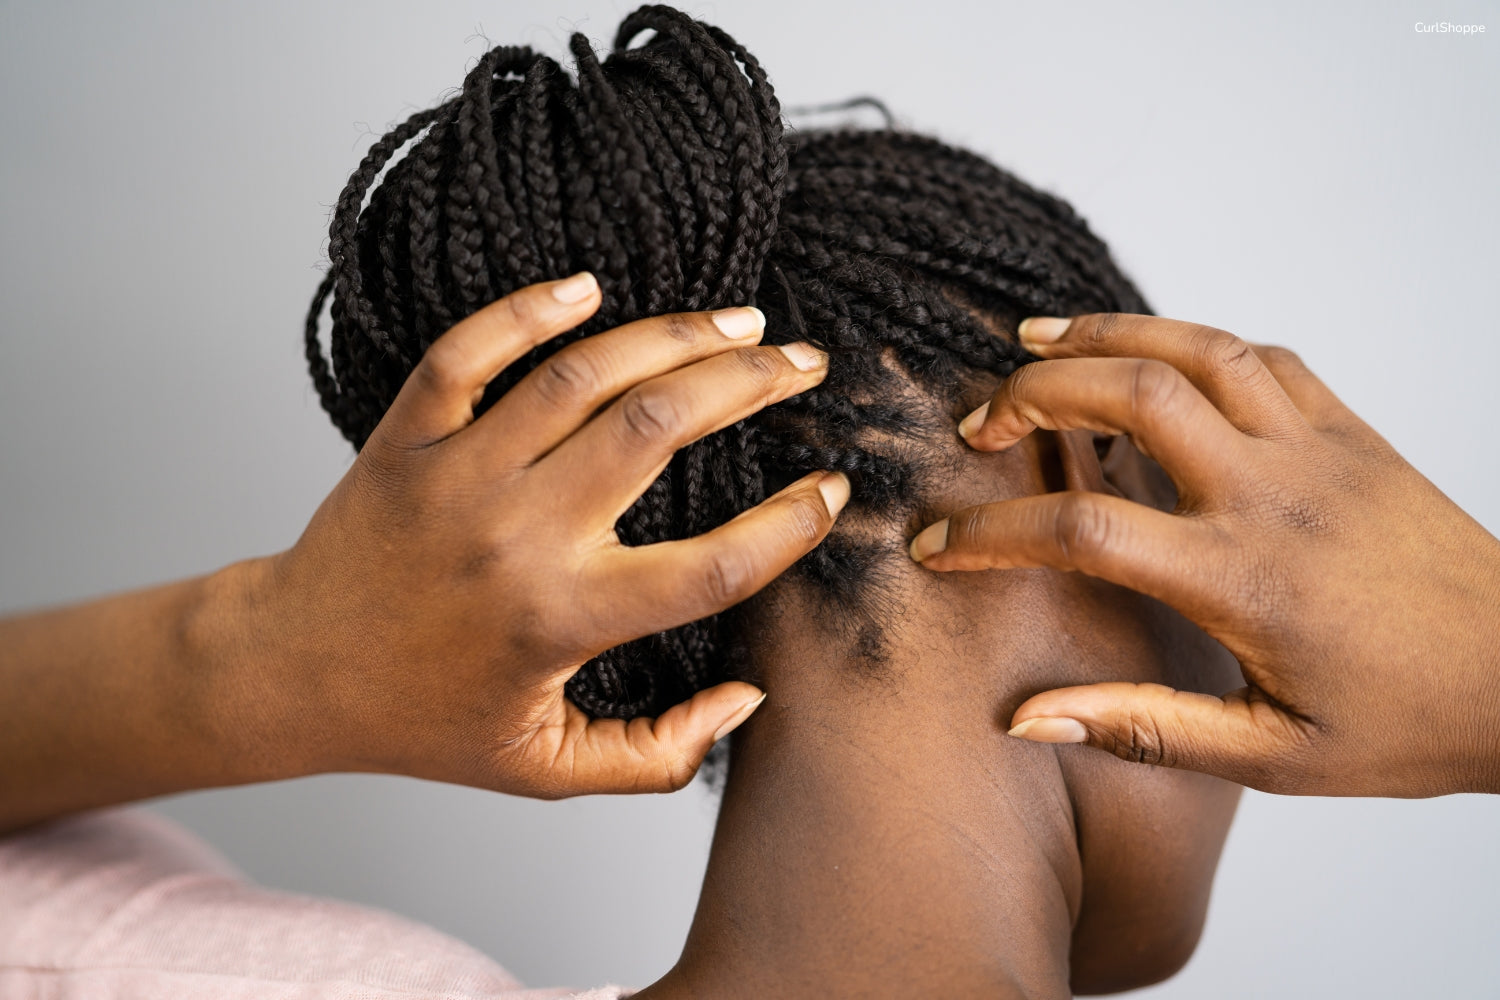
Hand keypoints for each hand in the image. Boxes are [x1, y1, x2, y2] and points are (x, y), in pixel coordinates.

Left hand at [243, 273, 846, 796]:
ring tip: (737, 321)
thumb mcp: (547, 768)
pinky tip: (590, 286)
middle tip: (802, 362)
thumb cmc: (424, 722)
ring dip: (673, 337)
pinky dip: (527, 308)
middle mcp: (518, 535)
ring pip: (583, 377)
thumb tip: (747, 700)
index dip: (788, 527)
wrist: (290, 672)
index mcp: (563, 618)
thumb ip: (658, 755)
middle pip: (659, 431)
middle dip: (750, 383)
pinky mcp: (407, 436)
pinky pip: (469, 351)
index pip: (711, 567)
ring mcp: (458, 474)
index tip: (829, 491)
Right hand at [910, 313, 1499, 796]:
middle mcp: (1271, 494)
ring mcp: (1316, 449)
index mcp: (1241, 579)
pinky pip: (1261, 356)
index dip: (992, 532)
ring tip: (1034, 340)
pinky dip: (1190, 340)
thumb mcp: (1270, 756)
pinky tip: (1152, 356)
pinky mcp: (1351, 431)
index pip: (1083, 528)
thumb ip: (1141, 730)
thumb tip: (1024, 719)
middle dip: (1034, 392)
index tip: (937, 544)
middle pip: (1130, 395)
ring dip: (1103, 335)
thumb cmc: (1406, 724)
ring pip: (1193, 350)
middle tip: (980, 421)